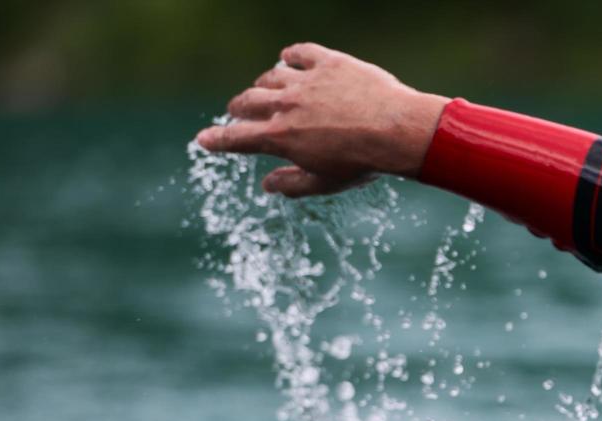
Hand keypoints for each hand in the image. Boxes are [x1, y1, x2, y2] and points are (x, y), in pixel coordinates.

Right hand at [195, 42, 447, 197]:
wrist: (397, 131)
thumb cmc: (364, 162)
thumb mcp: (326, 182)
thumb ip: (292, 184)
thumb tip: (268, 186)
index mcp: (281, 137)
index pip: (238, 138)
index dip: (218, 140)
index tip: (203, 140)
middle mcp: (286, 105)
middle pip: (248, 101)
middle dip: (239, 108)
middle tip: (238, 111)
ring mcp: (306, 80)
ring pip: (272, 75)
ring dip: (265, 83)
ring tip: (269, 88)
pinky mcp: (329, 62)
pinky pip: (300, 53)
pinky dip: (291, 57)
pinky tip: (290, 59)